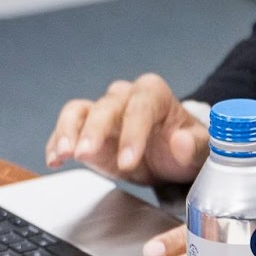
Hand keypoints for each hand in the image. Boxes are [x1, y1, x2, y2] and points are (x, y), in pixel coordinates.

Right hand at [46, 73, 207, 186]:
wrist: (171, 154)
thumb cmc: (185, 145)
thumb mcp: (200, 149)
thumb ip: (196, 146)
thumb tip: (181, 141)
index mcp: (155, 94)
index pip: (141, 106)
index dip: (133, 132)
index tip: (128, 160)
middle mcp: (126, 97)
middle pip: (106, 107)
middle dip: (95, 131)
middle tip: (86, 154)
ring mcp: (103, 112)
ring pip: (80, 111)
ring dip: (69, 131)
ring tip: (63, 153)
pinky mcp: (86, 129)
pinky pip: (68, 128)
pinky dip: (58, 142)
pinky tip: (54, 159)